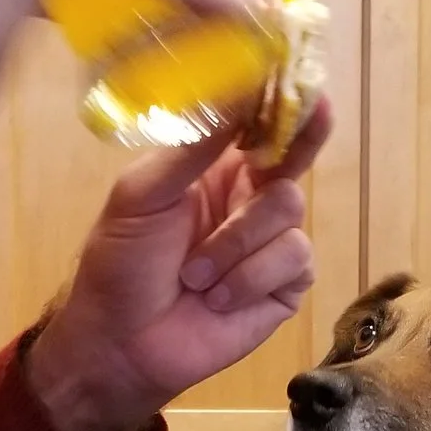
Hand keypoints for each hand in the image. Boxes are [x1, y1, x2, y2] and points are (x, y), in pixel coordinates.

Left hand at [26, 98, 332, 430]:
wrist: (122, 342)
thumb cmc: (122, 262)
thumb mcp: (145, 192)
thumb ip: (194, 144)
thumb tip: (239, 88)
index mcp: (215, 171)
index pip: (261, 129)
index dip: (288, 108)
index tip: (308, 90)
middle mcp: (249, 202)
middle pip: (292, 164)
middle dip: (291, 154)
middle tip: (305, 125)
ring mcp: (270, 245)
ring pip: (289, 214)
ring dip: (235, 245)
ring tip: (193, 277)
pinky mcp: (286, 287)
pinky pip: (293, 260)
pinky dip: (250, 278)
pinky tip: (218, 299)